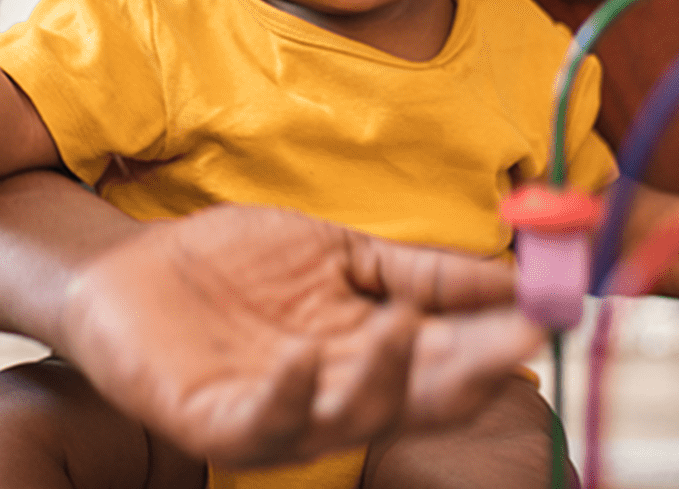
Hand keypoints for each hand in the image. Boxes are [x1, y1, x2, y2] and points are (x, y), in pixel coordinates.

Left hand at [57, 203, 545, 467]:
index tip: (548, 308)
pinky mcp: (214, 421)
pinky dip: (286, 395)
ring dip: (383, 381)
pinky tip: (302, 356)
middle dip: (466, 372)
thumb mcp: (338, 253)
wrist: (130, 268)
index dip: (499, 340)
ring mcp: (276, 414)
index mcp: (368, 358)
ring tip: (401, 327)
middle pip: (416, 401)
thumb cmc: (232, 264)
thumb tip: (514, 272)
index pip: (449, 361)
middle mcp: (333, 396)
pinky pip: (260, 425)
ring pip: (348, 421)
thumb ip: (419, 271)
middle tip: (506, 335)